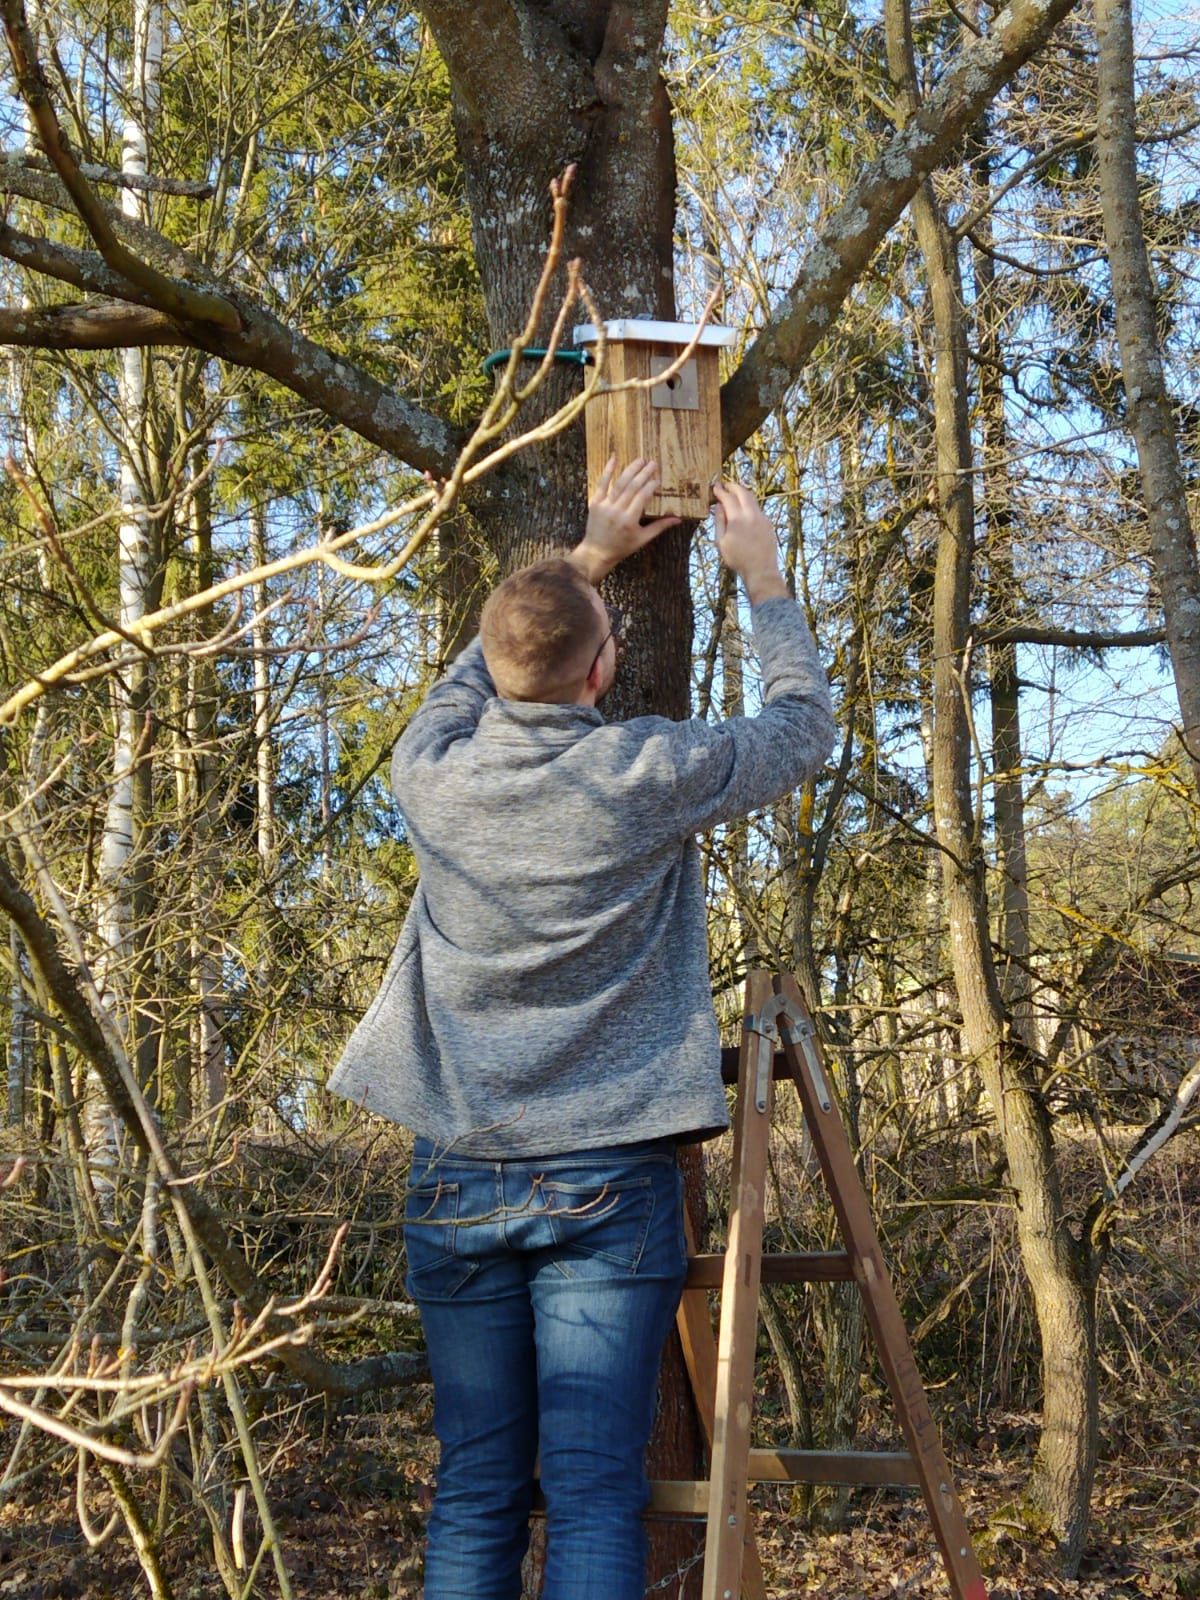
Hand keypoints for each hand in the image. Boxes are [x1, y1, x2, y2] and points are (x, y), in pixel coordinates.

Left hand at [568, 457, 680, 583]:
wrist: (597, 552)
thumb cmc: (622, 547)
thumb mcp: (642, 539)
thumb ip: (659, 527)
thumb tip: (678, 519)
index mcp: (630, 520)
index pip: (642, 497)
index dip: (651, 486)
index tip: (657, 480)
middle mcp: (617, 510)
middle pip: (632, 487)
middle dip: (644, 474)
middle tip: (653, 463)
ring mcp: (605, 505)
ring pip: (619, 483)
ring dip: (631, 470)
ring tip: (640, 460)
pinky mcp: (595, 502)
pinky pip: (602, 484)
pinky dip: (608, 471)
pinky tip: (614, 458)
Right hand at [712, 481, 787, 602]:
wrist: (761, 570)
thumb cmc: (737, 559)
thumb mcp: (721, 542)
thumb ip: (719, 521)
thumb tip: (718, 506)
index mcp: (737, 519)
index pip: (727, 498)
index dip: (720, 491)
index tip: (715, 487)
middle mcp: (751, 515)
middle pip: (743, 492)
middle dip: (733, 486)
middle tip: (725, 485)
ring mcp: (762, 518)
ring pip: (752, 498)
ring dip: (742, 493)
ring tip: (734, 494)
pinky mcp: (768, 523)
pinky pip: (757, 508)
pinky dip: (749, 504)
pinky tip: (743, 510)